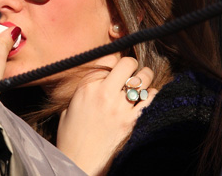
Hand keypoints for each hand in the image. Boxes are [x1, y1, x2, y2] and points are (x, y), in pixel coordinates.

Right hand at [56, 56, 156, 174]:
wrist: (78, 162)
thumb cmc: (71, 136)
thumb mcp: (69, 106)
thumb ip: (85, 89)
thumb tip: (100, 78)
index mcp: (87, 87)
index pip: (108, 59)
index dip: (115, 62)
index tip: (117, 68)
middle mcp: (103, 93)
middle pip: (127, 63)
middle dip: (132, 65)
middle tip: (133, 71)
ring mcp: (119, 107)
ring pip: (142, 78)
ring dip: (145, 78)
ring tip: (143, 82)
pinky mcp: (131, 122)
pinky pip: (150, 99)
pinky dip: (152, 95)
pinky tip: (146, 98)